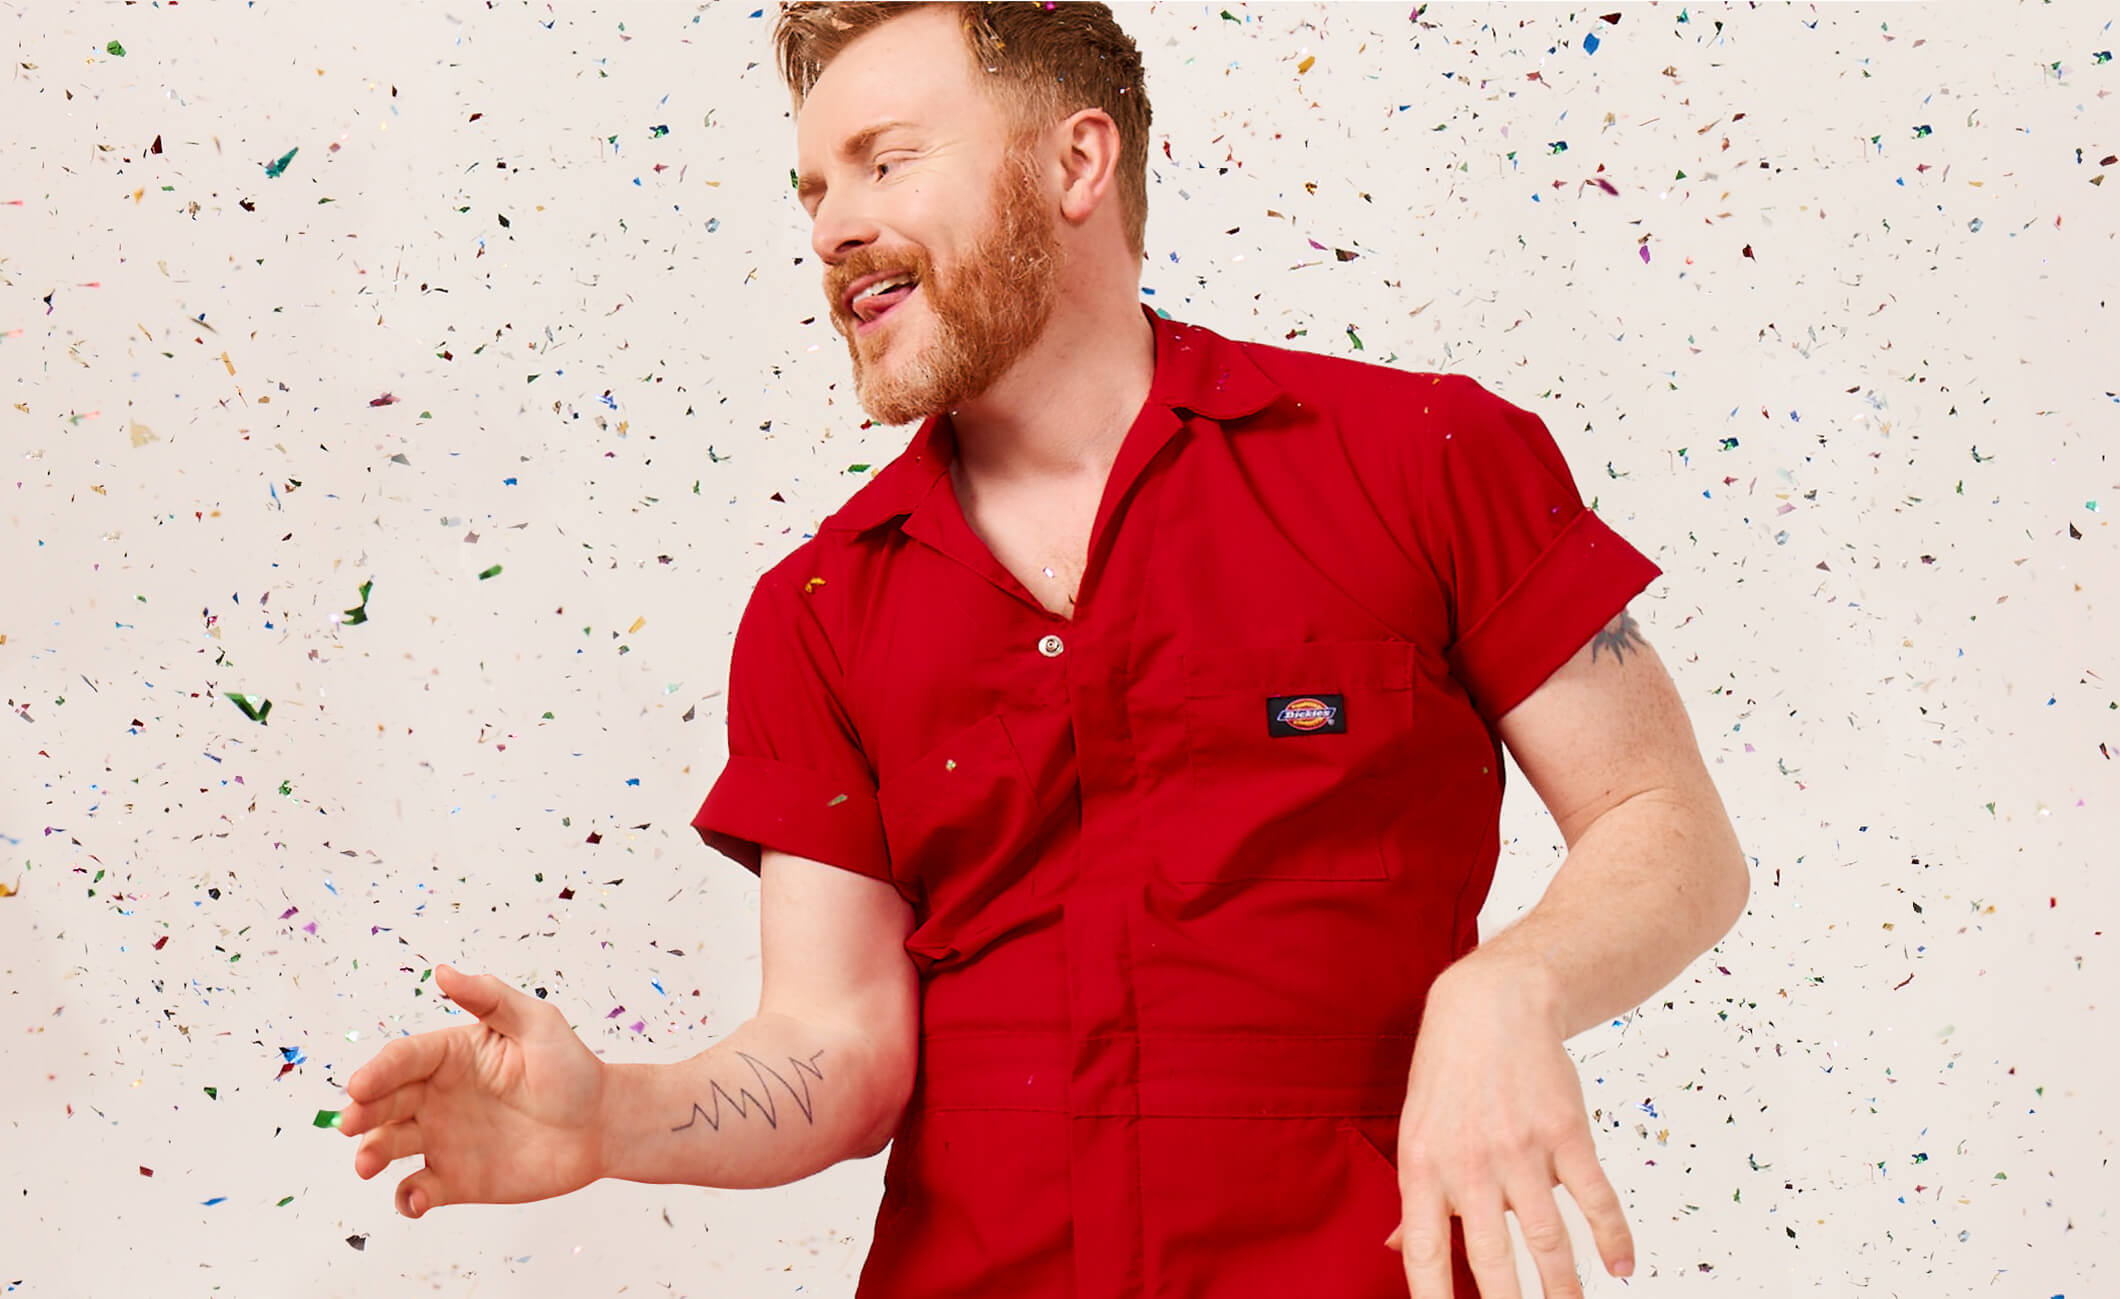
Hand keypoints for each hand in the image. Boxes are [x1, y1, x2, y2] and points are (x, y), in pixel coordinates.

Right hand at [337, 963, 609, 1218]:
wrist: (602, 1125)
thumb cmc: (570, 1067)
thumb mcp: (537, 1023)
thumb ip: (490, 998)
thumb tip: (442, 971)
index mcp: (449, 1055)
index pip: (403, 1059)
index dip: (378, 1071)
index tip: (360, 1085)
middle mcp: (435, 1096)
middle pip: (386, 1102)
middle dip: (362, 1112)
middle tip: (350, 1125)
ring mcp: (441, 1138)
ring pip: (390, 1145)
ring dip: (372, 1154)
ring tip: (367, 1164)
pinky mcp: (453, 1179)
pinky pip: (417, 1190)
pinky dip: (407, 1198)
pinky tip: (414, 1201)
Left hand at [1383, 962, 1634, 1297]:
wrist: (1493, 1003)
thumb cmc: (1449, 1073)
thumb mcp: (1416, 1131)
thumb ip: (1415, 1197)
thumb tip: (1398, 1250)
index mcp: (1424, 1168)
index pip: (1423, 1252)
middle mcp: (1470, 1163)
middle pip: (1492, 1260)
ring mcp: (1520, 1148)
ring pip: (1550, 1240)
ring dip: (1564, 1289)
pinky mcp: (1566, 1132)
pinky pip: (1595, 1198)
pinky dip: (1613, 1238)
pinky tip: (1620, 1268)